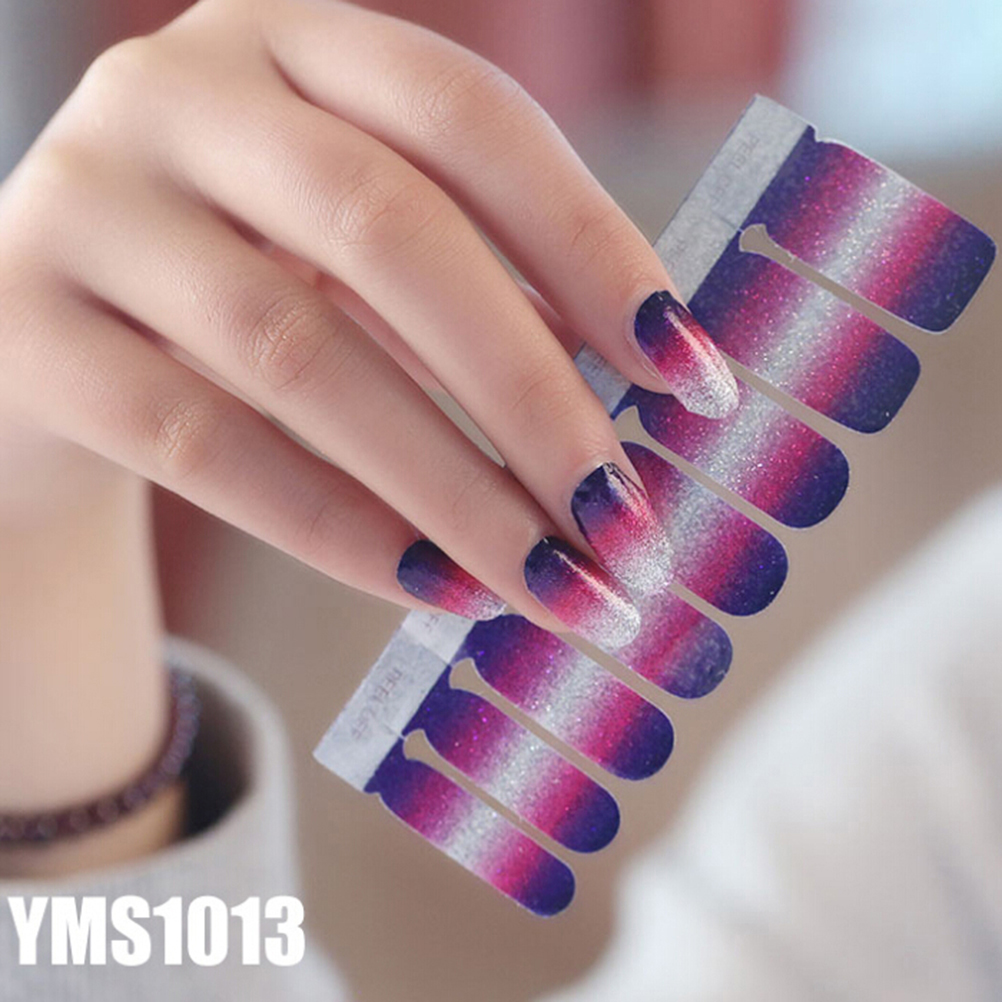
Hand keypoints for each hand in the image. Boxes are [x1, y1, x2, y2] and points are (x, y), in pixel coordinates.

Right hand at [0, 0, 735, 644]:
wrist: (48, 330)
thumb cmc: (247, 286)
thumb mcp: (358, 258)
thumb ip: (478, 294)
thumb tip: (636, 406)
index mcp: (295, 43)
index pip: (475, 121)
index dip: (597, 252)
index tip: (694, 385)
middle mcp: (182, 91)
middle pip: (390, 233)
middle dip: (532, 396)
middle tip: (629, 525)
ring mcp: (88, 203)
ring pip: (299, 353)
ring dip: (452, 489)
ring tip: (551, 585)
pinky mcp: (26, 332)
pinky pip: (202, 445)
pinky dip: (335, 529)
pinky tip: (434, 591)